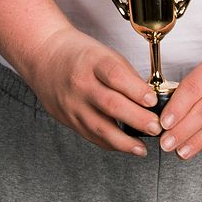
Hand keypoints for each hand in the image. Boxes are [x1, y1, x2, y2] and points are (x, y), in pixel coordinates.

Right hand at [26, 25, 161, 154]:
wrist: (45, 56)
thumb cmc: (79, 53)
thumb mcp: (104, 53)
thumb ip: (125, 74)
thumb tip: (148, 98)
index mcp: (92, 61)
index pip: (115, 76)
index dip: (135, 89)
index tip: (152, 100)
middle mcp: (80, 83)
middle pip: (110, 104)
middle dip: (136, 118)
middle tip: (155, 127)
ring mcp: (72, 103)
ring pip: (100, 127)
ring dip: (124, 141)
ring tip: (142, 147)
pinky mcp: (68, 119)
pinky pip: (91, 135)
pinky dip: (110, 143)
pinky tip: (124, 146)